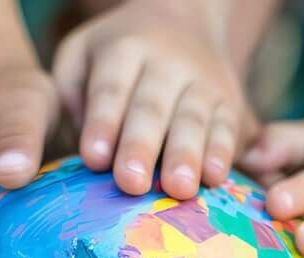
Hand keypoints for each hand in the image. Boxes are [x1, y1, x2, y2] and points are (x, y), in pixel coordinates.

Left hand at [54, 0, 257, 197]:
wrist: (181, 22)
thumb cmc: (116, 58)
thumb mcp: (82, 57)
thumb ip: (74, 98)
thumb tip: (87, 151)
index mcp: (123, 50)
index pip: (111, 89)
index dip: (102, 123)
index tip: (93, 159)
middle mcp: (166, 62)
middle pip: (152, 107)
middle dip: (141, 146)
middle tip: (132, 183)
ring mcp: (202, 81)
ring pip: (193, 120)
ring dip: (186, 155)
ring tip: (179, 188)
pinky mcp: (229, 102)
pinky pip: (227, 128)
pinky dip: (223, 153)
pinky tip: (214, 178)